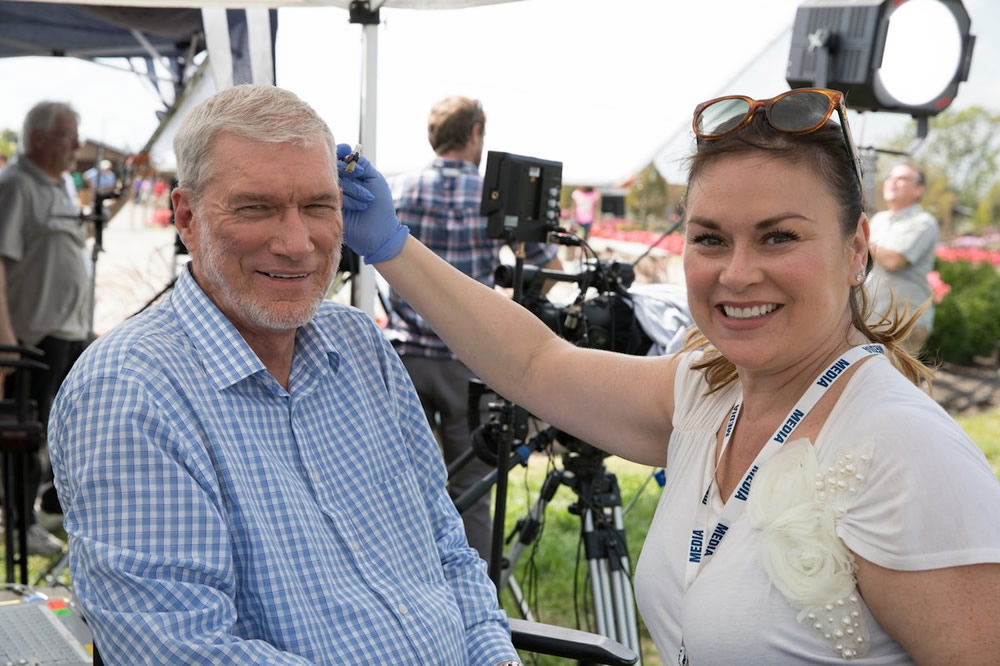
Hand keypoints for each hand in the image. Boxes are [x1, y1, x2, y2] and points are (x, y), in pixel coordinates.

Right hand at [336, 143, 408, 263]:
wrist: (381, 233)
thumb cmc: (381, 207)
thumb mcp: (375, 180)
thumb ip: (363, 164)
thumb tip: (349, 152)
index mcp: (350, 174)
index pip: (338, 156)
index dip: (340, 152)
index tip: (347, 154)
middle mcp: (340, 183)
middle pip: (334, 167)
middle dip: (349, 170)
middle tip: (361, 175)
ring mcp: (334, 195)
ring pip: (334, 181)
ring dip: (354, 188)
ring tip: (368, 199)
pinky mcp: (330, 208)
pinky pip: (333, 196)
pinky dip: (349, 199)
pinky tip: (361, 207)